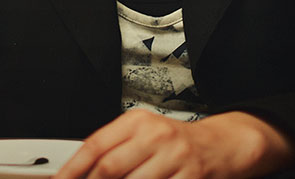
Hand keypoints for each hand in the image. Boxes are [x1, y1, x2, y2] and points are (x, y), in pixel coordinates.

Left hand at [53, 110, 294, 178]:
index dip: (73, 169)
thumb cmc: (175, 142)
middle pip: (110, 168)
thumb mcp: (144, 134)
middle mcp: (156, 135)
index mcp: (137, 121)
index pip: (95, 145)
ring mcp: (175, 157)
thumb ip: (115, 149)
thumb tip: (81, 171)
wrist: (221, 145)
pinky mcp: (191, 177)